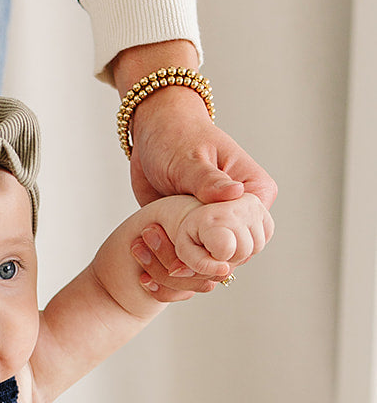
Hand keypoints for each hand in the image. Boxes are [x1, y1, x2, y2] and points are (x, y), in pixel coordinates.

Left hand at [127, 85, 277, 297]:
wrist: (153, 134)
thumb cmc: (176, 136)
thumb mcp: (189, 158)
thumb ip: (209, 181)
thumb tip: (235, 194)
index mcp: (255, 192)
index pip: (251, 238)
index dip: (221, 251)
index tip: (189, 246)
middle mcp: (242, 214)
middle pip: (232, 258)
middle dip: (199, 264)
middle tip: (166, 259)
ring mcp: (219, 227)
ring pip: (210, 265)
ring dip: (181, 268)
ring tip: (150, 252)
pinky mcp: (195, 235)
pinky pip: (189, 262)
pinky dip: (169, 267)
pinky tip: (147, 268)